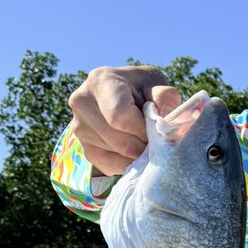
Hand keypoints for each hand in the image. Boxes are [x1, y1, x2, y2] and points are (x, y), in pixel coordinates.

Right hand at [68, 65, 182, 176]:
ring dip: (139, 153)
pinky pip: (112, 166)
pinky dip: (130, 163)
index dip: (143, 128)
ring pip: (119, 154)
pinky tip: (134, 149)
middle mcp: (82, 103)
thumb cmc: (142, 90)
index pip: (120, 116)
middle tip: (154, 137)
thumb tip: (167, 113)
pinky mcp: (85, 150)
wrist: (122, 100)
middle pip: (121, 140)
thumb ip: (164, 96)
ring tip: (144, 138)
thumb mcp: (155, 84)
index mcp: (101, 81)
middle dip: (145, 144)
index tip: (155, 126)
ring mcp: (79, 128)